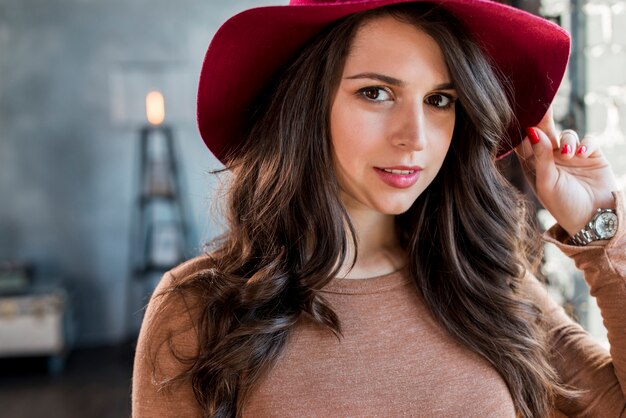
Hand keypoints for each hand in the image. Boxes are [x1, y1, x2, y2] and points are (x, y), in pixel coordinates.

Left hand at [515, 106, 618, 236]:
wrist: (595, 219)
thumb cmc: (565, 206)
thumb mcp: (547, 183)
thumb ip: (540, 157)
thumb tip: (531, 130)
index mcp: (534, 167)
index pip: (525, 143)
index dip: (522, 128)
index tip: (519, 112)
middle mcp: (551, 159)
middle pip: (545, 132)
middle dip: (543, 120)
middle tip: (542, 106)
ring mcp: (572, 156)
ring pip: (567, 134)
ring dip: (567, 140)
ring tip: (568, 153)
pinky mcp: (592, 156)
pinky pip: (588, 140)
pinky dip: (586, 143)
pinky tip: (583, 153)